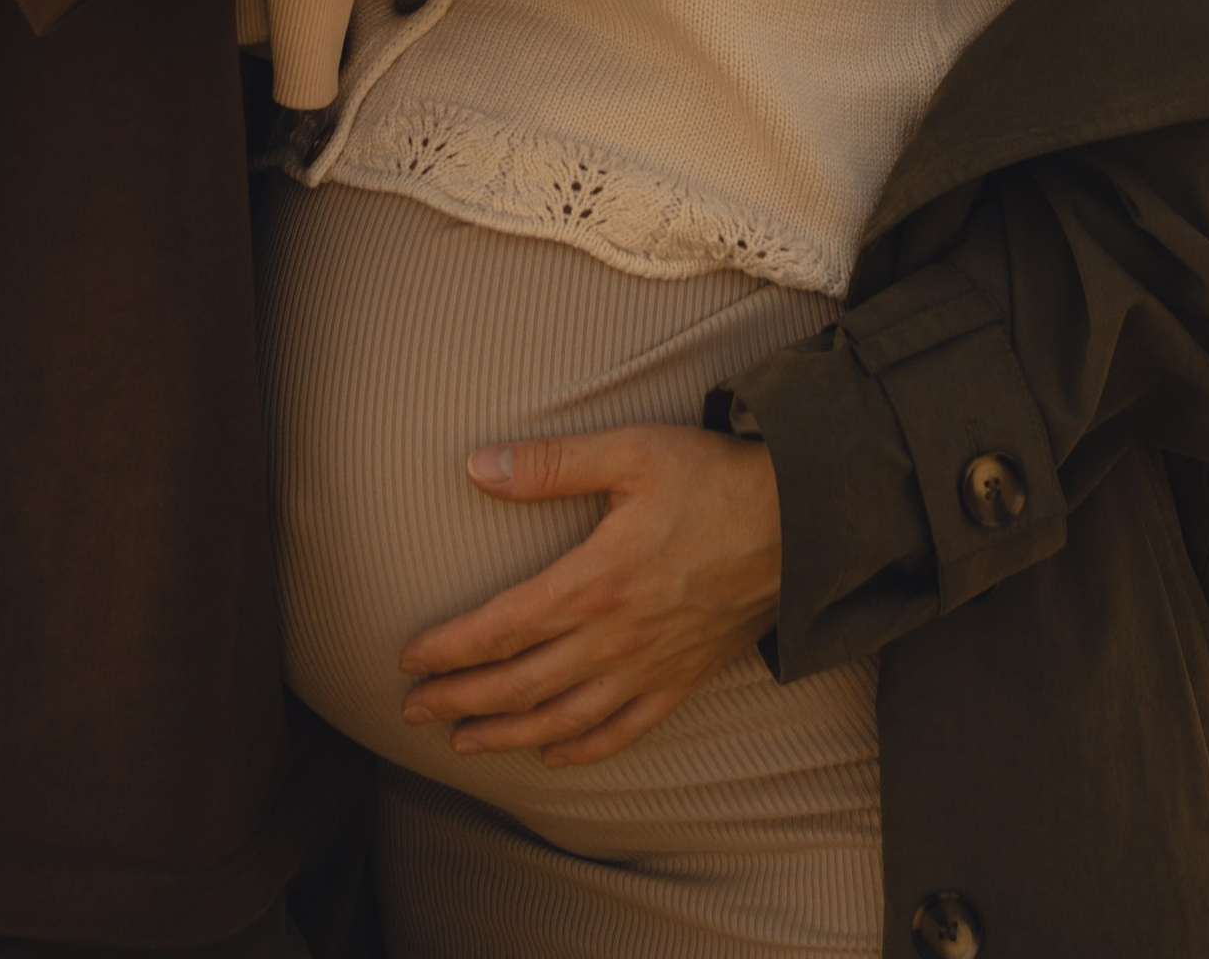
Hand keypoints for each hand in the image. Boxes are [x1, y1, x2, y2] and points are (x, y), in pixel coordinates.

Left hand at [397, 425, 780, 767]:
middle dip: (461, 700)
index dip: (450, 648)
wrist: (800, 520)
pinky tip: (554, 756)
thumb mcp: (629, 452)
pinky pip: (623, 731)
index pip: (502, 626)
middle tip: (414, 710)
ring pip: (563, 719)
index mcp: (594, 581)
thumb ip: (551, 464)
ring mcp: (649, 668)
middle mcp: (615, 638)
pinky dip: (583, 750)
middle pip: (521, 683)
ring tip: (463, 742)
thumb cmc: (710, 478)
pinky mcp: (682, 680)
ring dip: (507, 735)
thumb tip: (477, 466)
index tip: (408, 660)